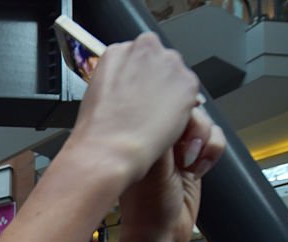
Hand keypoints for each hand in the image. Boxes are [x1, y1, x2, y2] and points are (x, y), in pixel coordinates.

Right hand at [73, 33, 204, 185]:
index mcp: (118, 49)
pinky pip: (189, 93)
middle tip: (146, 106)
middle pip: (159, 61)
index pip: (137, 55)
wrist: (112, 147)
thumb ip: (117, 78)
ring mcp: (169, 63)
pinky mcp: (188, 82)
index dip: (138, 77)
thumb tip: (127, 84)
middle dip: (156, 81)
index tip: (136, 91)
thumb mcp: (97, 91)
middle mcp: (146, 48)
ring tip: (154, 118)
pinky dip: (182, 108)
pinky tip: (164, 124)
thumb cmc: (99, 128)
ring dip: (170, 93)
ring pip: (176, 75)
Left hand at [116, 103, 223, 241]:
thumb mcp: (151, 163)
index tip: (179, 124)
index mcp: (137, 132)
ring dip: (205, 141)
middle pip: (188, 108)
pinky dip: (213, 151)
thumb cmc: (145, 205)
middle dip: (195, 127)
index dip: (177, 109)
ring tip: (190, 164)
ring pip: (205, 123)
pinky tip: (198, 170)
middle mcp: (157, 136)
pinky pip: (214, 140)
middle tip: (184, 152)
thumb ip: (161, 133)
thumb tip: (171, 106)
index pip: (163, 101)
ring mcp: (177, 147)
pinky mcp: (195, 158)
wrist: (158, 235)